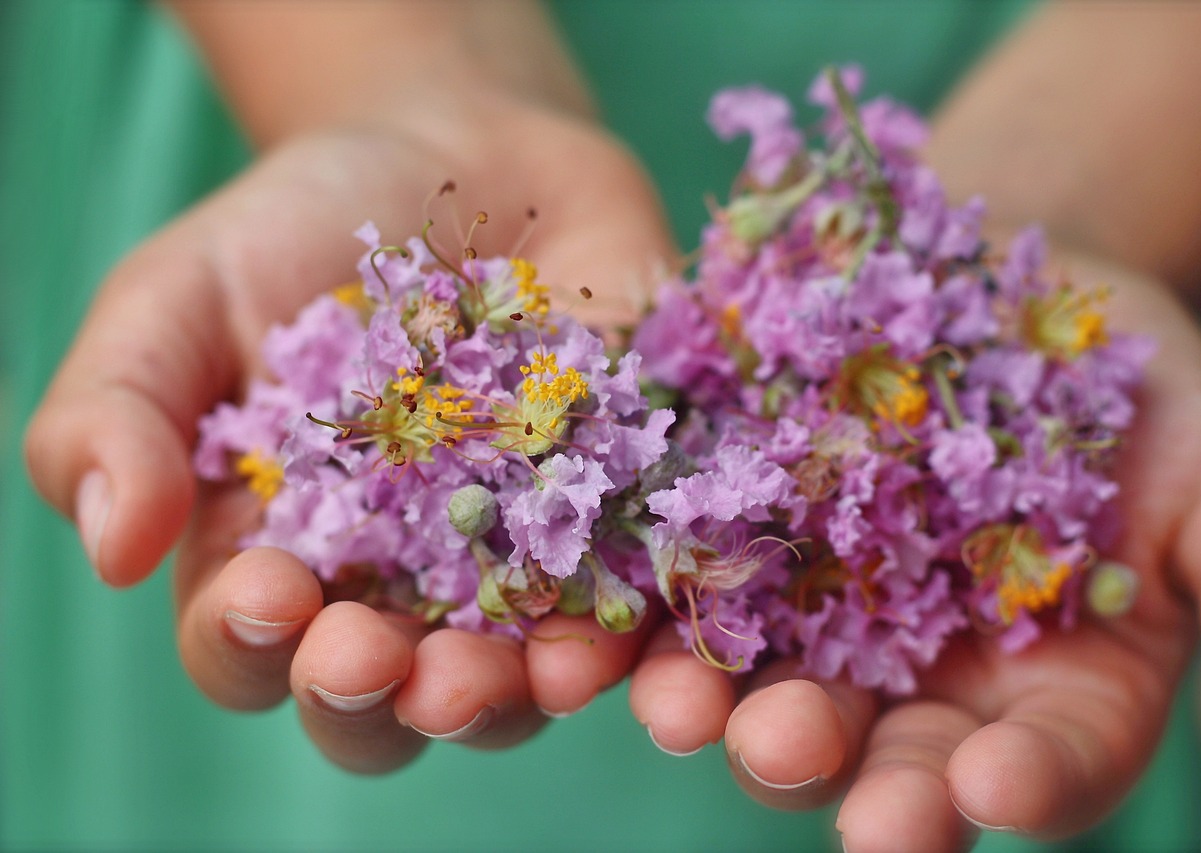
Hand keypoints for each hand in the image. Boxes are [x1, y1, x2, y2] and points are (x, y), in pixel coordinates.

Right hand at [23, 92, 679, 772]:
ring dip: (523, 693)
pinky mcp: (621, 518)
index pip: (251, 651)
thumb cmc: (297, 231)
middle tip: (393, 665)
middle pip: (389, 701)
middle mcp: (399, 592)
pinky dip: (638, 623)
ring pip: (517, 680)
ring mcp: (518, 565)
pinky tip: (632, 618)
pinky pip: (635, 596)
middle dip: (389, 699)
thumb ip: (119, 412)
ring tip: (532, 670)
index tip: (268, 594)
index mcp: (277, 561)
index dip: (253, 646)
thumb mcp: (178, 300)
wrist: (459, 152)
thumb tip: (112, 547)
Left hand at [627, 250, 1200, 849]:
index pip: (1036, 763)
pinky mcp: (726, 528)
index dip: (1016, 784)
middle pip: (871, 746)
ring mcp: (809, 608)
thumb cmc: (1133, 383)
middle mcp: (914, 673)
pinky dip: (640, 599)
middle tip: (791, 754)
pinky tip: (603, 606)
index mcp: (1042, 688)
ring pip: (756, 679)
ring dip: (710, 702)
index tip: (985, 791)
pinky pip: (675, 575)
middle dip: (832, 761)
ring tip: (678, 707)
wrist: (1006, 276)